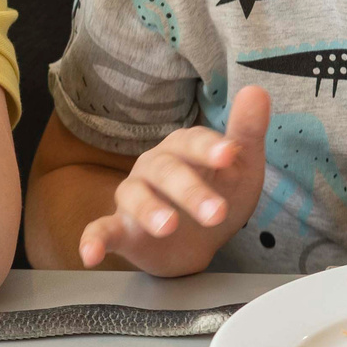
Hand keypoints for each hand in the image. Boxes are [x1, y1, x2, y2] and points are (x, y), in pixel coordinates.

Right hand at [81, 86, 270, 275]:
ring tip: (168, 226)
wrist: (201, 239)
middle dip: (191, 191)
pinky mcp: (122, 229)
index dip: (210, 147)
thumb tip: (257, 92)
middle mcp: (154, 166)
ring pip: (135, 196)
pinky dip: (92, 240)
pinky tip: (89, 255)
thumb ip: (247, 132)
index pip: (193, 141)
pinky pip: (100, 230)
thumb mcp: (243, 166)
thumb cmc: (220, 191)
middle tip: (217, 213)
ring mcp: (135, 196)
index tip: (229, 155)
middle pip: (167, 170)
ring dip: (150, 210)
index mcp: (183, 147)